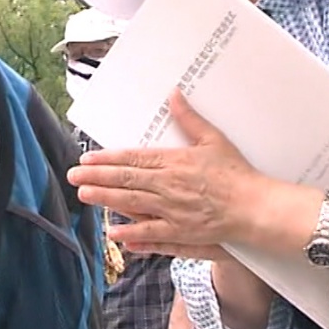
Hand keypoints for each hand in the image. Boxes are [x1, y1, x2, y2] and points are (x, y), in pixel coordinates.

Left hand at [66, 90, 268, 253]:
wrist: (255, 207)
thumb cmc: (237, 173)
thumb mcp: (213, 139)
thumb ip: (189, 118)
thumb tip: (174, 94)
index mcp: (174, 161)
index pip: (133, 158)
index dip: (107, 158)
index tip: (88, 157)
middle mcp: (168, 186)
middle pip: (125, 180)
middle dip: (96, 177)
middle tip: (73, 175)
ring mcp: (173, 210)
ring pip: (132, 203)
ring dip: (105, 199)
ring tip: (84, 194)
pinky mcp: (181, 232)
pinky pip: (151, 233)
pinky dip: (131, 234)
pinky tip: (113, 233)